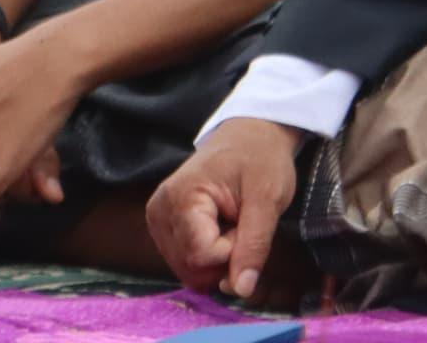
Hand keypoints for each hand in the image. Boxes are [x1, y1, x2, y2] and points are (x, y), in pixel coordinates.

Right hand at [149, 117, 307, 298]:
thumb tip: (242, 291)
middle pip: (191, 268)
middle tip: (242, 222)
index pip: (201, 255)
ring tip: (231, 222)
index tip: (247, 221)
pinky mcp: (162, 228)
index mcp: (182, 198)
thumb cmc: (261, 159)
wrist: (248, 135)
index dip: (233, 250)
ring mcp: (157, 221)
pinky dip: (207, 254)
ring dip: (217, 257)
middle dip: (225, 256)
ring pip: (186, 270)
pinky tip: (219, 228)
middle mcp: (159, 212)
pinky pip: (184, 261)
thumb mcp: (269, 198)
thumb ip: (255, 245)